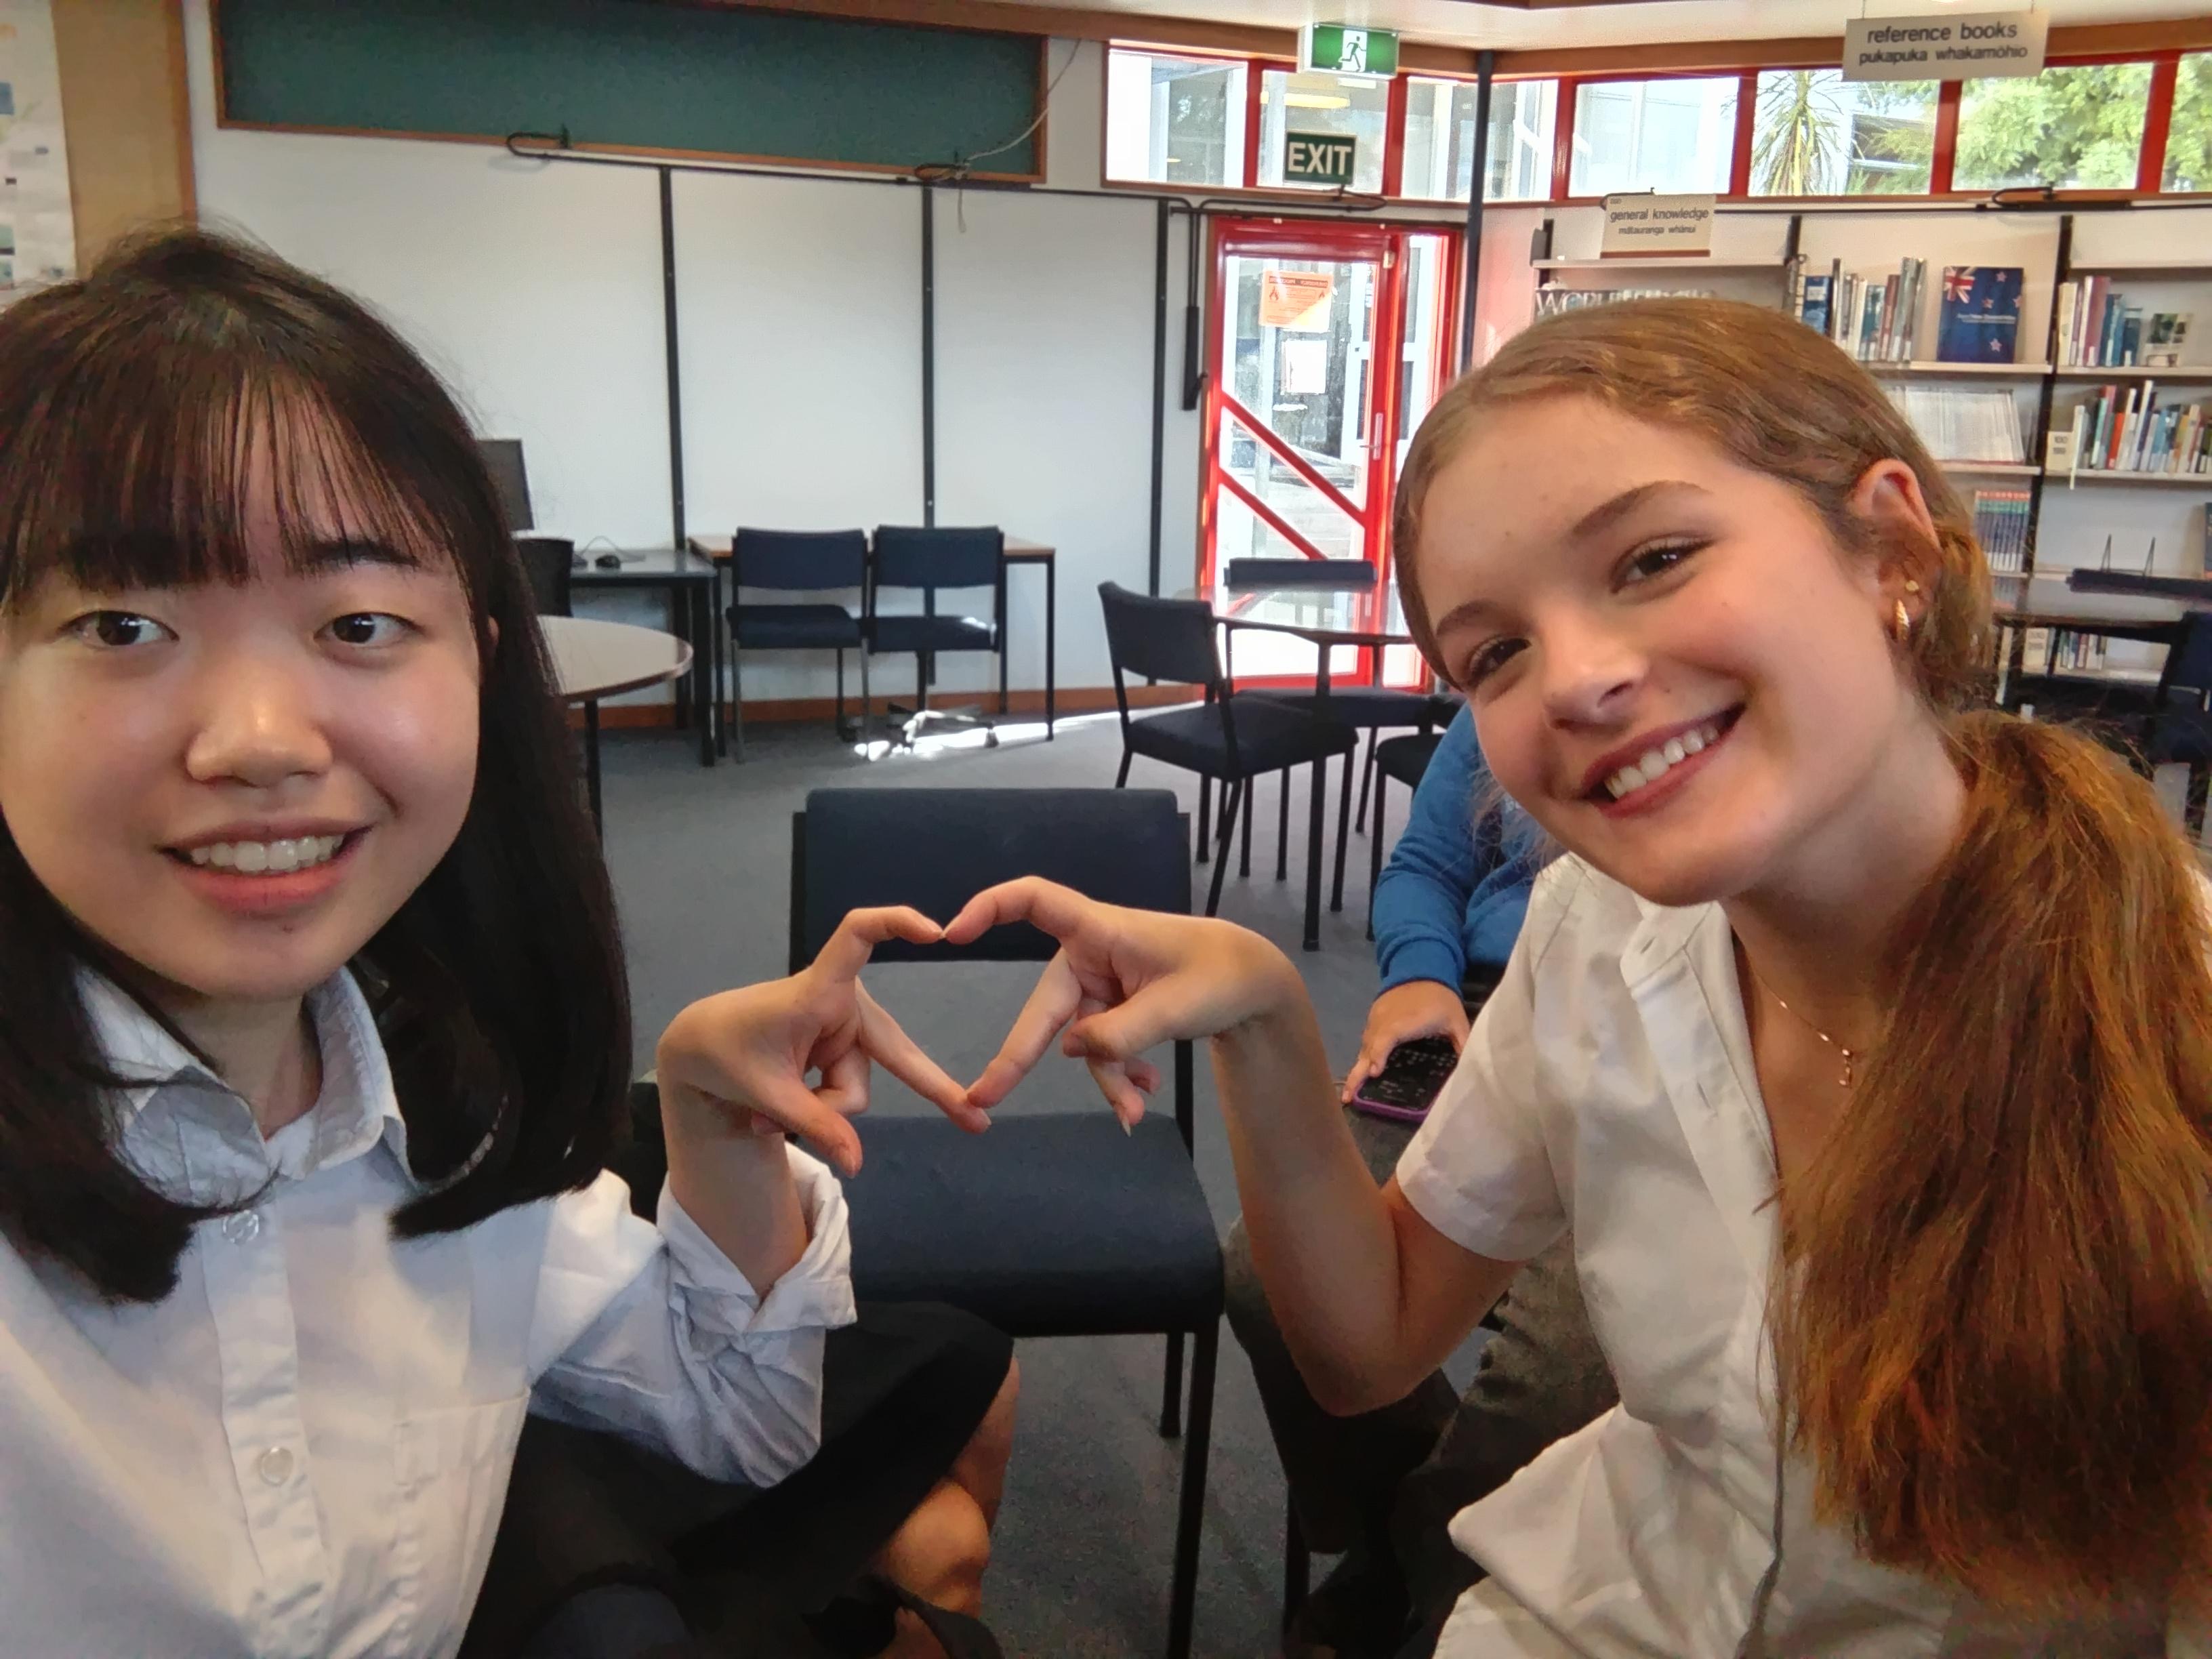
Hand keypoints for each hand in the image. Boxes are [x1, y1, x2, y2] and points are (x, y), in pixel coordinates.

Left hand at [653, 907, 985, 1177]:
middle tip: (975, 1122)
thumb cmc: (725, 1053)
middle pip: (891, 1051)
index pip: (857, 935)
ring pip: (858, 1084)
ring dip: (822, 1108)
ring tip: (767, 1116)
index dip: (896, 924)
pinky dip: (819, 1105)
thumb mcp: (767, 1094)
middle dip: (928, 1089)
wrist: (700, 1049)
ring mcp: (844, 1026)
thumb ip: (815, 1125)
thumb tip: (856, 1165)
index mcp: (818, 991)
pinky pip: (847, 1086)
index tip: (935, 931)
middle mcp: (842, 1002)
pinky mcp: (841, 1044)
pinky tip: (780, 1113)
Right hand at [947, 877, 1303, 1128]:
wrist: (1254, 985)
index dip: (989, 908)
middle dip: (1020, 1057)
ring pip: (1078, 1040)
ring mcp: (1100, 985)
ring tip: (1137, 1109)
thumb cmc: (1219, 975)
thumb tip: (1070, 1052)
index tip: (951, 933)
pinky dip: (1119, 1074)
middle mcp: (1090, 955)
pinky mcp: (1114, 1010)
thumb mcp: (1174, 1008)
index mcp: (1099, 930)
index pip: (1033, 900)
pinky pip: (1100, 1048)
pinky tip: (1142, 1094)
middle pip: (1045, 1006)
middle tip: (981, 1100)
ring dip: (1104, 1077)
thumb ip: (1119, 1035)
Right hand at [1341, 979, 1469, 1102]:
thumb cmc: (1440, 998)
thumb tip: (1474, 1068)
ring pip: (1364, 1046)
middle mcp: (1385, 1021)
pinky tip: (1361, 1070)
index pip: (1387, 1038)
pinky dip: (1363, 1055)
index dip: (1379, 1054)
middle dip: (1357, 1073)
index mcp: (1406, 1022)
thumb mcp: (1457, 1021)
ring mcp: (1376, 1019)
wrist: (1421, 968)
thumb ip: (1463, 1044)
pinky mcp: (1373, 1018)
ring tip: (1349, 1092)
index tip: (1375, 1072)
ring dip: (1357, 1068)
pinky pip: (1366, 1039)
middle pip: (1369, 1048)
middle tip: (1346, 1097)